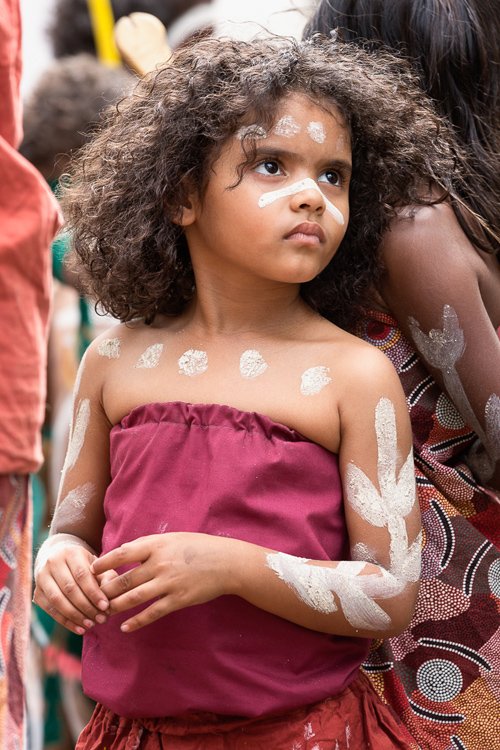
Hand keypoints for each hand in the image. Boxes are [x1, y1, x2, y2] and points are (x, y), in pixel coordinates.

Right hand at [33, 538, 109, 634]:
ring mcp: (42, 577)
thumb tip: (110, 597)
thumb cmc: (84, 564)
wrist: (58, 557)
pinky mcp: (37, 592)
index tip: (105, 606)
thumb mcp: (96, 565)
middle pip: (69, 589)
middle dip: (86, 607)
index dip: (94, 593)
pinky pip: (50, 609)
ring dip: (75, 616)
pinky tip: (79, 628)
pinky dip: (65, 621)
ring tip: (90, 626)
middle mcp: (53, 563)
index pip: (82, 575)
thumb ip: (106, 577)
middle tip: (100, 619)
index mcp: (71, 553)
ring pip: (57, 600)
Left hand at [92, 532, 241, 631]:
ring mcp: (169, 583)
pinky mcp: (178, 599)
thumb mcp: (172, 539)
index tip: (91, 569)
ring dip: (116, 606)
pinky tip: (125, 626)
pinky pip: (152, 612)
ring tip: (104, 612)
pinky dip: (137, 621)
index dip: (105, 562)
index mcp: (157, 546)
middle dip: (106, 590)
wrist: (226, 562)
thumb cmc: (198, 547)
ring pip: (134, 597)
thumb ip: (149, 546)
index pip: (123, 553)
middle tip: (93, 597)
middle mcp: (160, 563)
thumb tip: (124, 552)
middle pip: (125, 579)